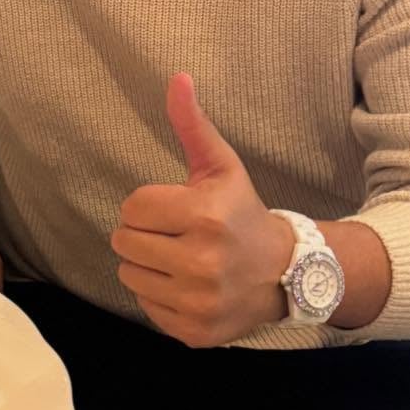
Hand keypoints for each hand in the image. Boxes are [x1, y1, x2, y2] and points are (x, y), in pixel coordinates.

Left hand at [110, 73, 291, 346]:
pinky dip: (160, 295)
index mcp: (204, 216)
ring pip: (128, 274)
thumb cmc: (243, 213)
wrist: (285, 274)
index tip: (177, 210)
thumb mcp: (221, 166)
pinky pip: (146, 305)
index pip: (131, 208)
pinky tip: (188, 285)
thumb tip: (177, 78)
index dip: (149, 206)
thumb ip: (193, 125)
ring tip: (180, 259)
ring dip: (147, 265)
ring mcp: (198, 301)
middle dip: (145, 234)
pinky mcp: (194, 331)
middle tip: (176, 235)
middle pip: (124, 242)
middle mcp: (201, 261)